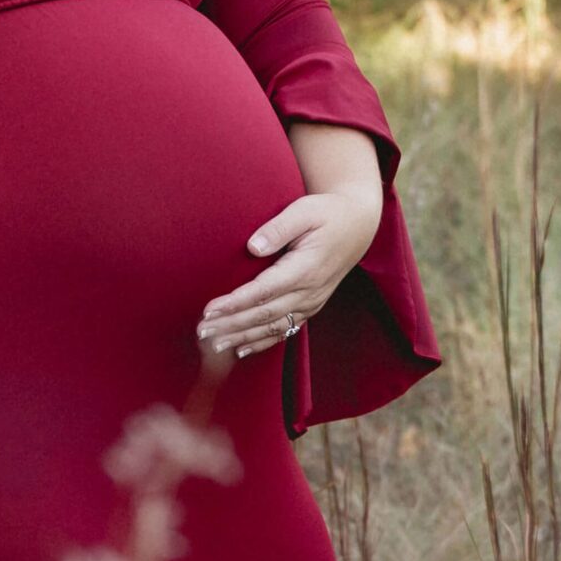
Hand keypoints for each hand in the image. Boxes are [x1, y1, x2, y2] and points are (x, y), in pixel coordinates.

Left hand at [196, 186, 380, 361]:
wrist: (358, 224)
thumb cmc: (328, 213)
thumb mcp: (306, 210)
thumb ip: (279, 228)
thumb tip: (252, 247)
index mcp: (306, 268)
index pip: (264, 291)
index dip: (235, 303)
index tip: (209, 309)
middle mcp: (310, 291)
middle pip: (264, 314)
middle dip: (231, 324)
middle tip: (202, 330)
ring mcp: (312, 302)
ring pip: (273, 327)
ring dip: (242, 337)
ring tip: (214, 344)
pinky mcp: (311, 306)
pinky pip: (285, 329)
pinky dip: (262, 342)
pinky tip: (241, 349)